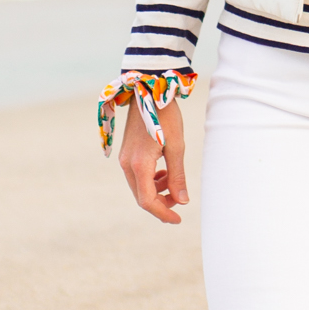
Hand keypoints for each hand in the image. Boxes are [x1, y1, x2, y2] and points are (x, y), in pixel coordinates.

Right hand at [118, 95, 188, 225]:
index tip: (179, 220)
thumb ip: (178, 175)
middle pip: (142, 197)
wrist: (149, 90)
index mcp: (139, 164)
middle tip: (181, 201)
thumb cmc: (166, 116)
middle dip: (162, 203)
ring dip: (158, 191)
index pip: (148, 201)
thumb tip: (183, 201)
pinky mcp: (128, 153)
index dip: (163, 213)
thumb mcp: (176, 146)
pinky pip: (138, 176)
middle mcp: (127, 164)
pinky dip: (152, 180)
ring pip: (140, 187)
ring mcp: (125, 159)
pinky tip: (165, 172)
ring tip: (174, 182)